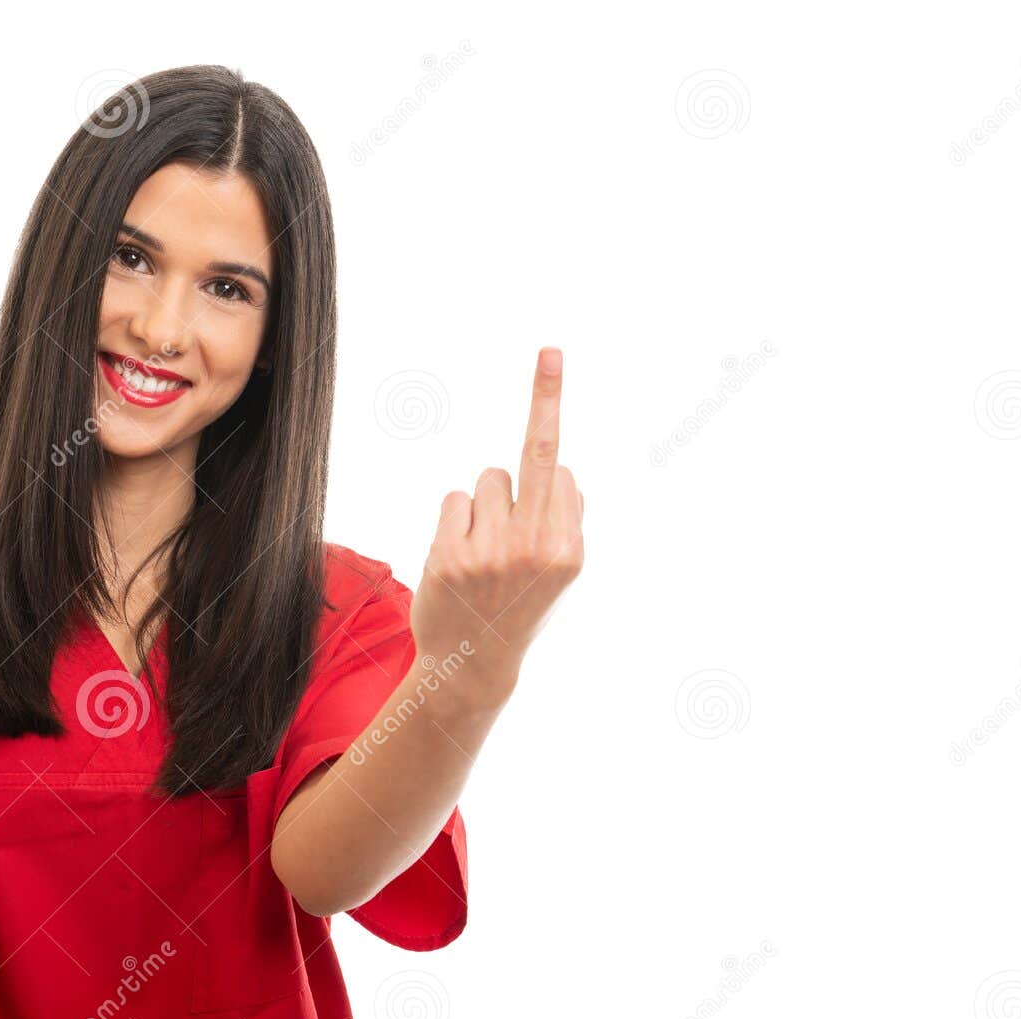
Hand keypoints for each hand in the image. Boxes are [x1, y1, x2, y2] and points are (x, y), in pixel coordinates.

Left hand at [409, 346, 584, 703]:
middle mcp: (536, 548)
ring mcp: (492, 552)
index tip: (553, 360)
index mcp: (569, 549)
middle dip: (547, 399)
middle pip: (533, 456)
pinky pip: (455, 499)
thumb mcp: (558, 572)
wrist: (472, 664)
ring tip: (485, 548)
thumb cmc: (518, 605)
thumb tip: (562, 471)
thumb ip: (564, 519)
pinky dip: (456, 519)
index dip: (548, 437)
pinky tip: (461, 555)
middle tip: (551, 351)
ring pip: (487, 479)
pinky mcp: (450, 555)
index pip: (559, 469)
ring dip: (484, 503)